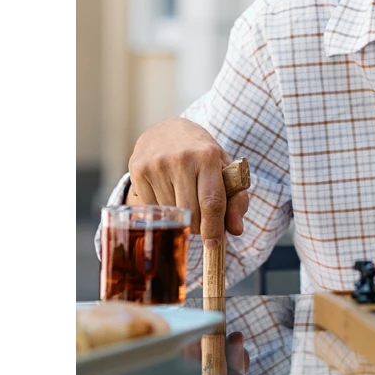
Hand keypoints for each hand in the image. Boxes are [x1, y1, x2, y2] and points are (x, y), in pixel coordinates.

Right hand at [127, 117, 248, 248]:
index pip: (211, 201)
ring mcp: (157, 164)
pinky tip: (168, 196)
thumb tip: (236, 230)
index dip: (213, 228)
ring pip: (171, 213)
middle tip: (201, 223)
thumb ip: (237, 199)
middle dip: (198, 226)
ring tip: (184, 202)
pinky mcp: (138, 170)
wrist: (168, 130)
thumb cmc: (203, 155)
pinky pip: (152, 208)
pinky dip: (163, 212)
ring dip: (180, 219)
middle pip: (190, 212)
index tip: (213, 244)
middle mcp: (181, 158)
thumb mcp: (225, 170)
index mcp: (208, 156)